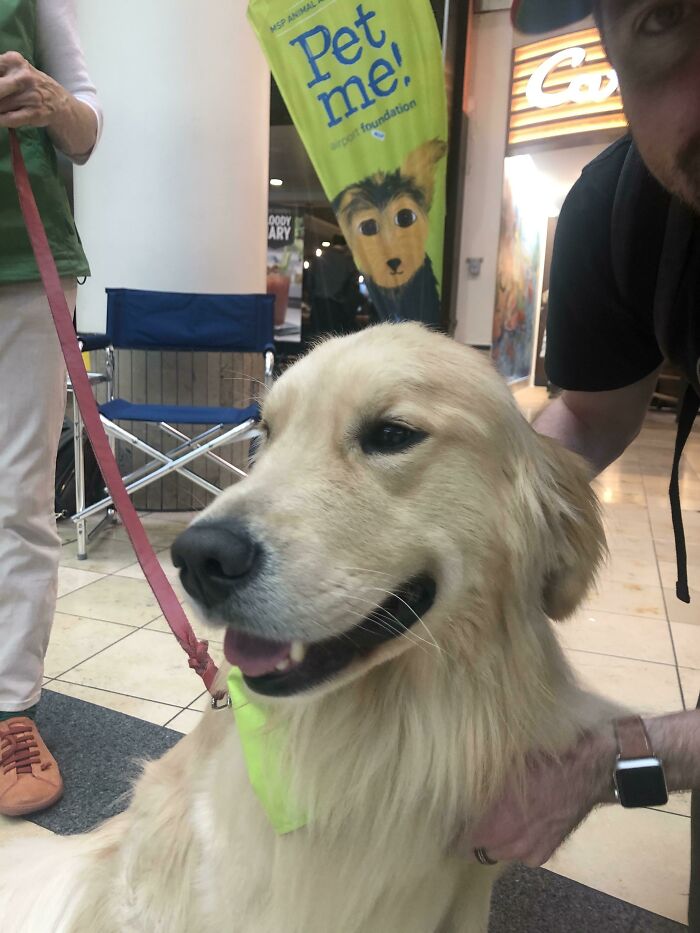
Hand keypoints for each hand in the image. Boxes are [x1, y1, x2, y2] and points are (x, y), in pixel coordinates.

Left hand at [0, 51, 69, 129]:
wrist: (59, 102)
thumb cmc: (29, 85)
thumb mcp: (13, 69)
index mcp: (13, 60)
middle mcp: (23, 76)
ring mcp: (31, 95)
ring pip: (0, 106)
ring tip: (4, 108)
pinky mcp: (35, 113)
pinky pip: (9, 119)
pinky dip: (1, 120)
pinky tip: (0, 119)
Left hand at [456, 729, 616, 867]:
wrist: (587, 770)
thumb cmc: (542, 760)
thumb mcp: (505, 764)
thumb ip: (479, 782)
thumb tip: (453, 784)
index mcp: (494, 820)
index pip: (458, 838)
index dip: (451, 827)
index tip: (446, 816)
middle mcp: (508, 842)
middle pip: (474, 848)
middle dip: (470, 833)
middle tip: (468, 815)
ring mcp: (527, 852)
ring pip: (497, 852)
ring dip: (493, 838)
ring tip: (494, 818)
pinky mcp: (543, 854)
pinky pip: (520, 853)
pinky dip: (517, 841)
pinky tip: (520, 823)